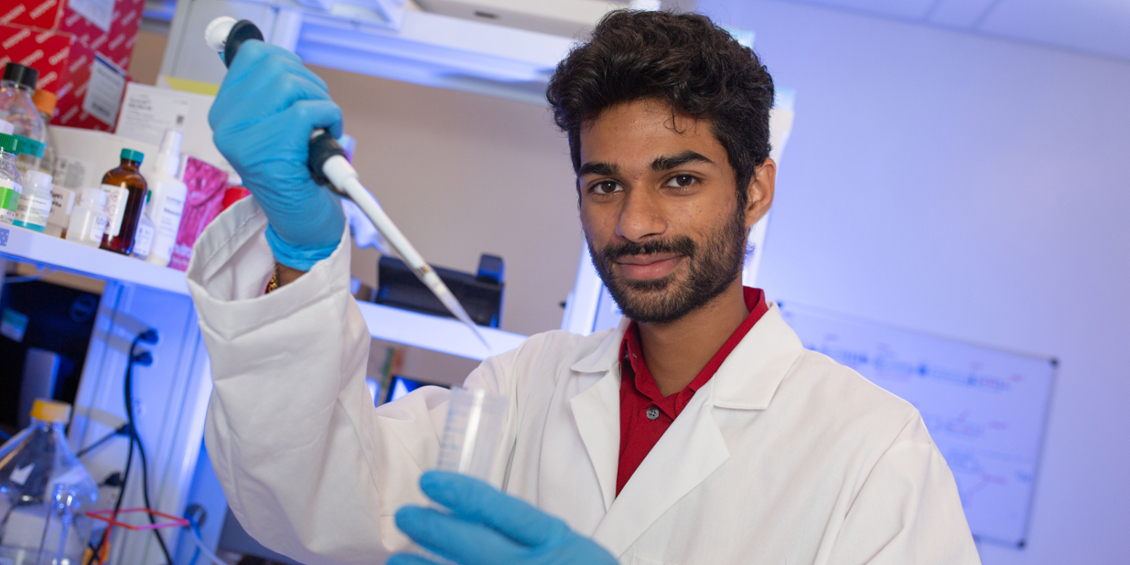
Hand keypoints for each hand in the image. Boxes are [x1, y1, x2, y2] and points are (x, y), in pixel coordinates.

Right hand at [209, 40, 344, 269]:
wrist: (302, 223)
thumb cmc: (295, 173)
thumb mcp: (274, 127)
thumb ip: (270, 93)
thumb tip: (275, 55)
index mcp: (224, 113)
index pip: (253, 55)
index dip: (290, 64)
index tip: (301, 89)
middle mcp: (226, 124)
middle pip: (277, 66)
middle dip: (310, 85)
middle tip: (316, 115)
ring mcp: (244, 139)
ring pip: (293, 84)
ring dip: (321, 102)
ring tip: (320, 130)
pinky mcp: (270, 151)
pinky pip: (310, 109)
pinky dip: (330, 119)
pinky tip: (326, 140)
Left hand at [389, 471, 618, 564]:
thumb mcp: (569, 545)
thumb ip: (528, 532)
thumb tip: (468, 514)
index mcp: (554, 541)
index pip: (503, 510)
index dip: (462, 494)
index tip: (428, 482)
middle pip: (473, 545)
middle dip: (433, 528)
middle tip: (404, 515)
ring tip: (397, 558)